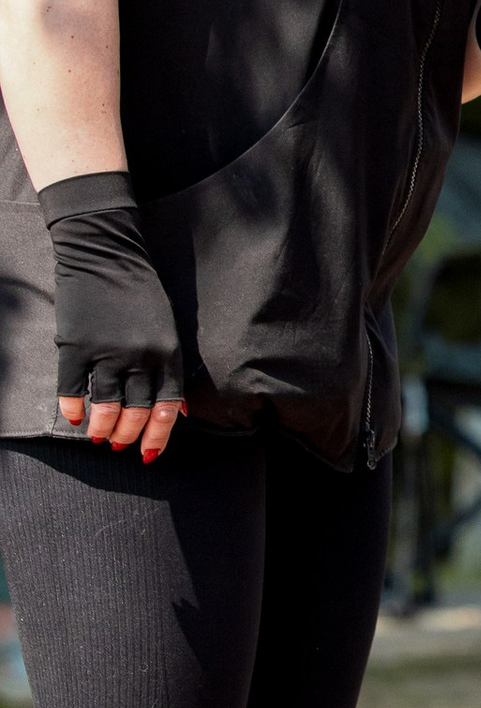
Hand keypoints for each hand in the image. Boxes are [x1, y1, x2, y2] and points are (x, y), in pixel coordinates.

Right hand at [42, 172, 186, 460]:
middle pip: (136, 412)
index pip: (166, 407)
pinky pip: (72, 390)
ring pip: (105, 408)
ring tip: (99, 437)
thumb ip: (172, 365)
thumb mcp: (169, 326)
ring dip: (102, 428)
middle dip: (128, 436)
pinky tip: (74, 418)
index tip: (149, 454)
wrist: (106, 253)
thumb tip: (180, 408)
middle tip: (119, 445)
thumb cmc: (141, 289)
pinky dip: (73, 408)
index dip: (158, 436)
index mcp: (168, 352)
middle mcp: (140, 357)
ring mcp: (106, 353)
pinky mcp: (75, 347)